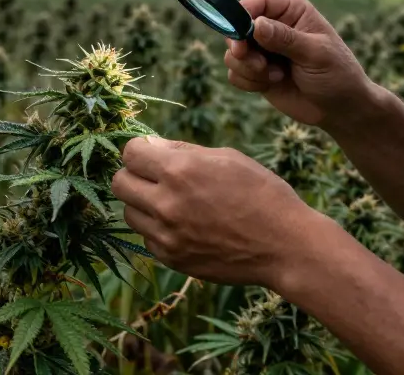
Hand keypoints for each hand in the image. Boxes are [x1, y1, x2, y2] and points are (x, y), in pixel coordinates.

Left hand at [111, 136, 311, 288]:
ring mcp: (166, 235)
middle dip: (134, 175)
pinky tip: (184, 226)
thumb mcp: (227, 158)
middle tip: (155, 176)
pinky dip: (157, 230)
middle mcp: (166, 203)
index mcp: (179, 171)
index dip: (140, 149)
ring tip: (172, 203)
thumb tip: (152, 144)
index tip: (152, 153)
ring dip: (143, 204)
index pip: (130, 153)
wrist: (285, 246)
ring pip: (128, 213)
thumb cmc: (262, 193)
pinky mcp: (172, 259)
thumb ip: (183, 150)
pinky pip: (146, 238)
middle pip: (119, 183)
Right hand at [226, 0, 373, 131]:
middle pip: (237, 27)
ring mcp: (263, 50)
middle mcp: (273, 26)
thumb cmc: (337, 74)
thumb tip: (256, 25)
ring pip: (233, 53)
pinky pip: (235, 73)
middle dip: (241, 47)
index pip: (257, 1)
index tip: (239, 35)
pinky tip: (271, 84)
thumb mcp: (316, 53)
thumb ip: (285, 38)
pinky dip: (248, 81)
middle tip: (257, 63)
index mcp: (291, 10)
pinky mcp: (257, 72)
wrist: (340, 109)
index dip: (242, 15)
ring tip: (275, 76)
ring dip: (248, 67)